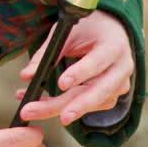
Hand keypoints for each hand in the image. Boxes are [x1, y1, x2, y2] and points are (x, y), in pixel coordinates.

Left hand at [15, 10, 133, 125]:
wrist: (111, 32)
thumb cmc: (89, 29)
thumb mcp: (67, 33)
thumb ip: (48, 53)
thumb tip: (26, 76)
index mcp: (114, 46)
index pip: (97, 62)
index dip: (80, 73)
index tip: (61, 83)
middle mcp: (122, 68)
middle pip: (100, 91)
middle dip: (76, 106)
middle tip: (57, 117)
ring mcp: (120, 85)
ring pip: (92, 104)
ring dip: (60, 108)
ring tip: (32, 109)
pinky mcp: (112, 96)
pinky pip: (90, 108)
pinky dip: (65, 108)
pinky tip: (42, 105)